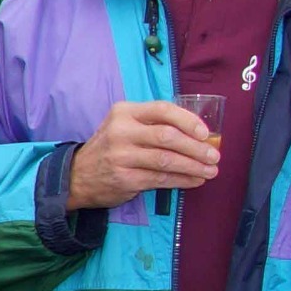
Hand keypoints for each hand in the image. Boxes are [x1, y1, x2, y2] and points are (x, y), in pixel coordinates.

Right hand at [68, 101, 220, 209]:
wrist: (77, 176)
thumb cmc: (110, 148)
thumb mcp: (125, 126)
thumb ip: (154, 125)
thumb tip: (198, 135)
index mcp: (125, 112)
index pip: (162, 110)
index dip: (188, 121)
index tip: (205, 133)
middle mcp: (121, 132)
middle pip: (167, 137)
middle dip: (196, 148)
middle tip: (214, 156)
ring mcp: (121, 156)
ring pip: (167, 160)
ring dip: (193, 166)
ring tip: (210, 171)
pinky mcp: (125, 178)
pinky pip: (161, 179)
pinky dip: (182, 180)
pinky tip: (195, 180)